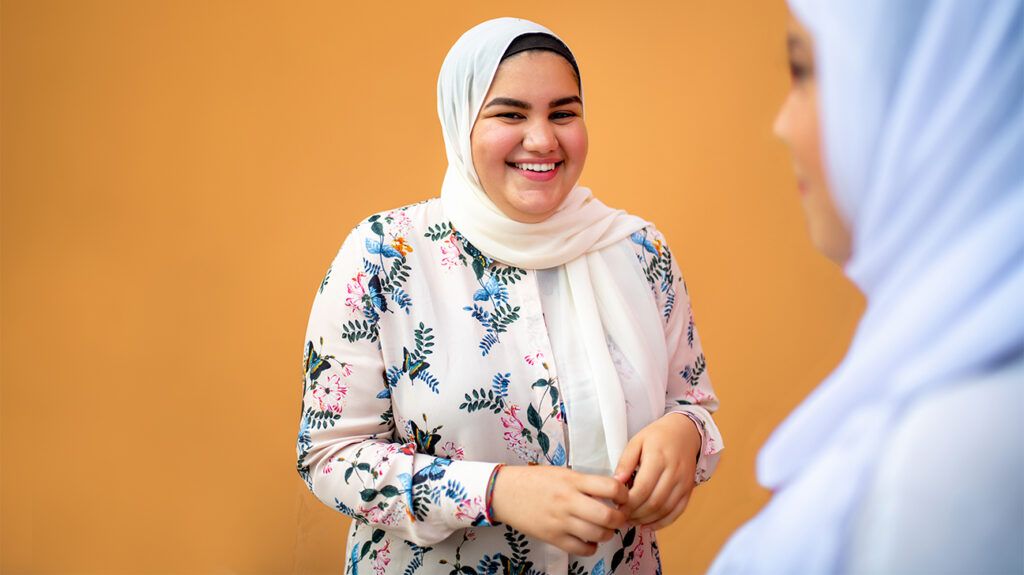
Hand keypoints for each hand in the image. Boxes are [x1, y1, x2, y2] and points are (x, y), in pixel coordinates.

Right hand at [490, 465, 628, 555]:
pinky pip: (581, 549)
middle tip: (619, 517)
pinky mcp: (552, 537)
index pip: (610, 487)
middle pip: (608, 516)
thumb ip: (585, 482)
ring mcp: (560, 521)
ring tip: (604, 529)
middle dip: (620, 519)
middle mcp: (568, 501)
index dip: (624, 494)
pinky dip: (591, 547)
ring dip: (607, 534)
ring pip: (597, 535)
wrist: (504, 492)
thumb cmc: (534, 480)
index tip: (623, 497)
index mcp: (573, 481)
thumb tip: (612, 492)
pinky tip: (589, 540)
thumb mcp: (562, 473)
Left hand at [614, 413, 700, 529]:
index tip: (616, 506)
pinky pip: (678, 511)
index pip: (643, 488)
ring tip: (631, 520)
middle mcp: (674, 472)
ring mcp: (684, 482)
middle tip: (621, 516)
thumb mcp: (637, 441)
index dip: (628, 502)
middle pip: (654, 502)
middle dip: (635, 514)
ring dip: (646, 519)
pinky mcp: (689, 489)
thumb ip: (626, 461)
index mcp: (658, 458)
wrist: (685, 432)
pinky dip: (663, 522)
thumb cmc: (657, 436)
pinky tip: (648, 524)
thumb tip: (616, 483)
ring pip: (665, 509)